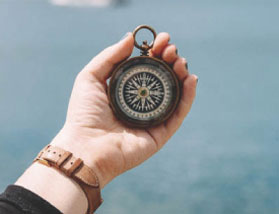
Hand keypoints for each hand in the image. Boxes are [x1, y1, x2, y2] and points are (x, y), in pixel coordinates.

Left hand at [51, 32, 197, 188]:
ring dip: (181, 75)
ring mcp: (152, 118)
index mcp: (125, 90)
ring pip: (174, 94)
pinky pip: (179, 113)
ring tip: (181, 62)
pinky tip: (190, 80)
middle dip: (169, 61)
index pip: (146, 68)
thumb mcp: (90, 77)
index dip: (156, 52)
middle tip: (171, 50)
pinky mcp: (161, 133)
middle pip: (162, 79)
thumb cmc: (84, 113)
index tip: (161, 40)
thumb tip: (131, 38)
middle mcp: (140, 103)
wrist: (86, 147)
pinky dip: (188, 97)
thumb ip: (110, 56)